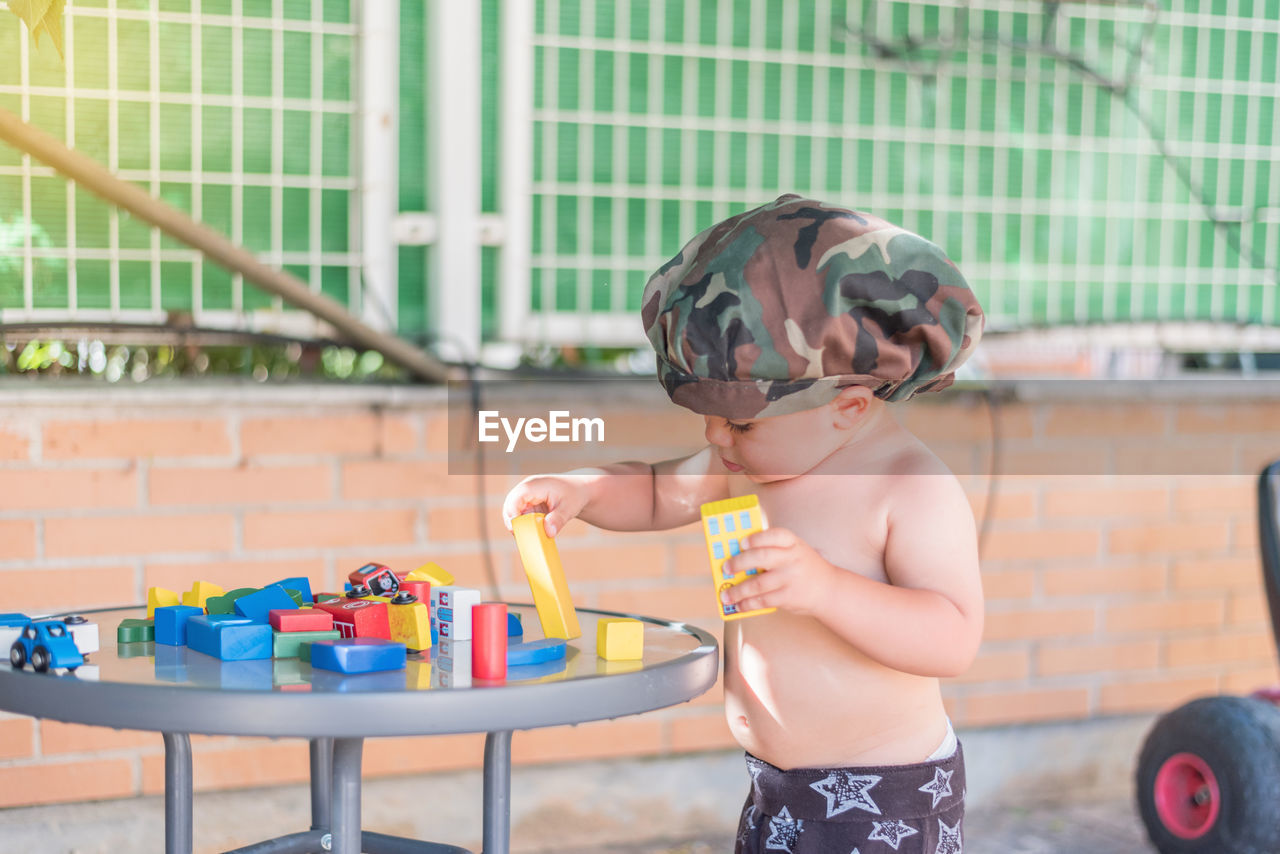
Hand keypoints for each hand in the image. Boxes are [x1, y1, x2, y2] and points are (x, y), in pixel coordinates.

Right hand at [502, 474, 591, 535]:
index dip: (512, 514)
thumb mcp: (568, 508)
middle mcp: (526, 490)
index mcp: (533, 485)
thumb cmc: (574, 495)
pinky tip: (535, 533)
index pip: (515, 499)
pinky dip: (526, 526)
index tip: (516, 529)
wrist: (579, 490)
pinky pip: (521, 516)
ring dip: (520, 525)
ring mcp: (526, 497)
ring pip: (513, 513)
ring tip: (529, 537)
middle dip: (513, 523)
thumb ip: (558, 520)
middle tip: (520, 537)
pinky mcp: (529, 505)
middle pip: (509, 506)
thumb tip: (548, 533)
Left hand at [720, 527, 838, 615]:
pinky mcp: (789, 596)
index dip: (756, 539)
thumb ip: (772, 549)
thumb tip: (738, 555)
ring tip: (726, 595)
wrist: (829, 589)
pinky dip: (748, 604)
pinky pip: (764, 600)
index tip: (741, 543)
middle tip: (726, 568)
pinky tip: (740, 605)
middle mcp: (792, 558)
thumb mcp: (794, 550)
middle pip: (761, 558)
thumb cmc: (804, 567)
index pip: (774, 535)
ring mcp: (791, 578)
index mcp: (792, 542)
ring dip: (738, 591)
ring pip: (758, 584)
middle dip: (738, 563)